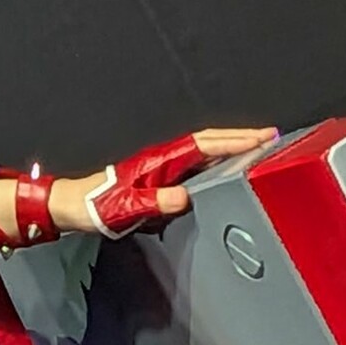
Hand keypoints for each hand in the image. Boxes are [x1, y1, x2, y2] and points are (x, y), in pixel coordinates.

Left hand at [51, 127, 277, 236]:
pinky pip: (196, 167)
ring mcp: (163, 169)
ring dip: (231, 150)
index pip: (204, 144)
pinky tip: (227, 172)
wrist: (73, 207)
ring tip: (259, 152)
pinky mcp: (160, 180)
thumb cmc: (95, 206)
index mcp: (160, 161)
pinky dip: (216, 165)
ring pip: (205, 154)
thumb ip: (154, 203)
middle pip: (210, 143)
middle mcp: (164, 161)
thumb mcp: (125, 207)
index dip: (234, 140)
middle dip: (241, 139)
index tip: (262, 137)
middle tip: (272, 139)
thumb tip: (184, 199)